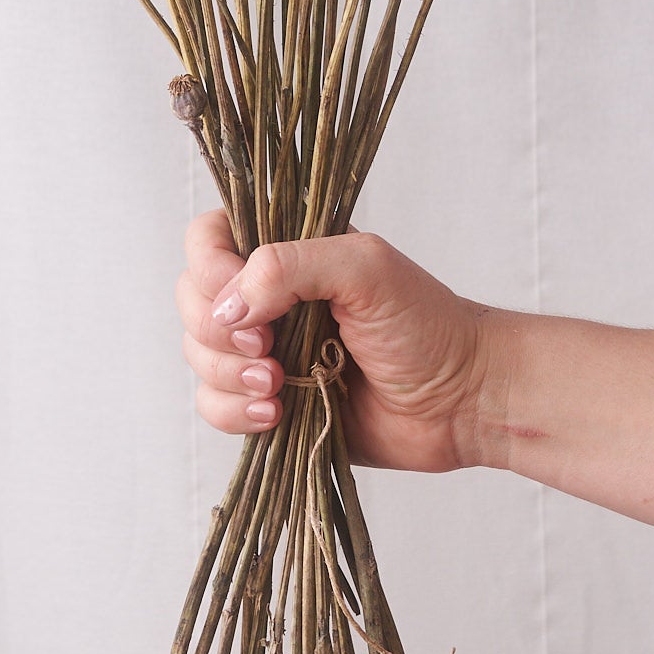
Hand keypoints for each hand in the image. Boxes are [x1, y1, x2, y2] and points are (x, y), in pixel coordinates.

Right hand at [175, 210, 490, 471]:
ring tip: (280, 386)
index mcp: (286, 252)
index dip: (210, 268)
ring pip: (198, 357)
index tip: (244, 297)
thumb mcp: (364, 269)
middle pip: (192, 301)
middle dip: (218, 332)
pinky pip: (216, 407)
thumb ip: (289, 266)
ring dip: (227, 375)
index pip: (208, 239)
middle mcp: (267, 298)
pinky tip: (277, 414)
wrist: (460, 400)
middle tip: (269, 349)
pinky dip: (234, 412)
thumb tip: (228, 306)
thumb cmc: (425, 324)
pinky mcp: (269, 404)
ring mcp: (265, 352)